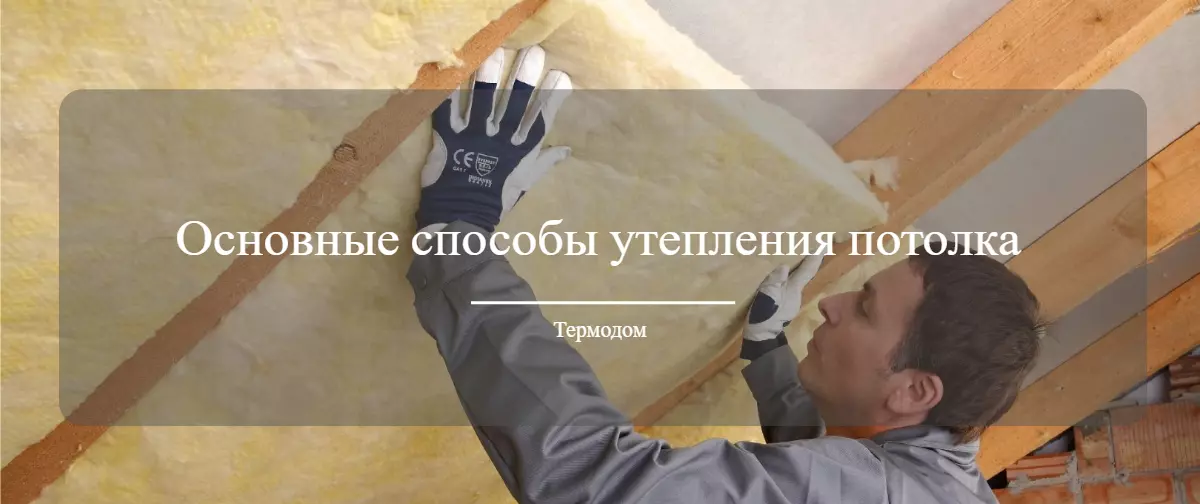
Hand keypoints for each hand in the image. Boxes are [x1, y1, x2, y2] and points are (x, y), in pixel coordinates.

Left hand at [416, 45, 572, 232]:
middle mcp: (499, 140)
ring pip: (481, 102)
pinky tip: (450, 71)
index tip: (560, 75)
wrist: (460, 218)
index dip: (551, 97)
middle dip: (524, 78)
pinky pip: (447, 112)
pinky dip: (446, 93)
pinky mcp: (448, 140)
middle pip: (514, 104)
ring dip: (487, 76)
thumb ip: (544, 162)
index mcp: (519, 151)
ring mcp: (473, 138)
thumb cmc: (495, 200)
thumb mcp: (525, 182)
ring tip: (493, 53)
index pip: (540, 120)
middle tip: (533, 52)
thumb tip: (566, 149)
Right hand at [744, 254, 823, 341]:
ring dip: (798, 270)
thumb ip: (775, 280)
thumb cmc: (765, 313)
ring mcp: (792, 300)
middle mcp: (797, 293)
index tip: (823, 245)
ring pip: (797, 281)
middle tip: (811, 247)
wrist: (762, 335)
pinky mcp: (785, 304)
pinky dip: (788, 280)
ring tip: (797, 257)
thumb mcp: (767, 295)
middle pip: (805, 274)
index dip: (814, 258)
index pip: (807, 270)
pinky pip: (789, 287)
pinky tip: (783, 276)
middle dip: (808, 261)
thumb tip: (784, 267)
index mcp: (794, 288)